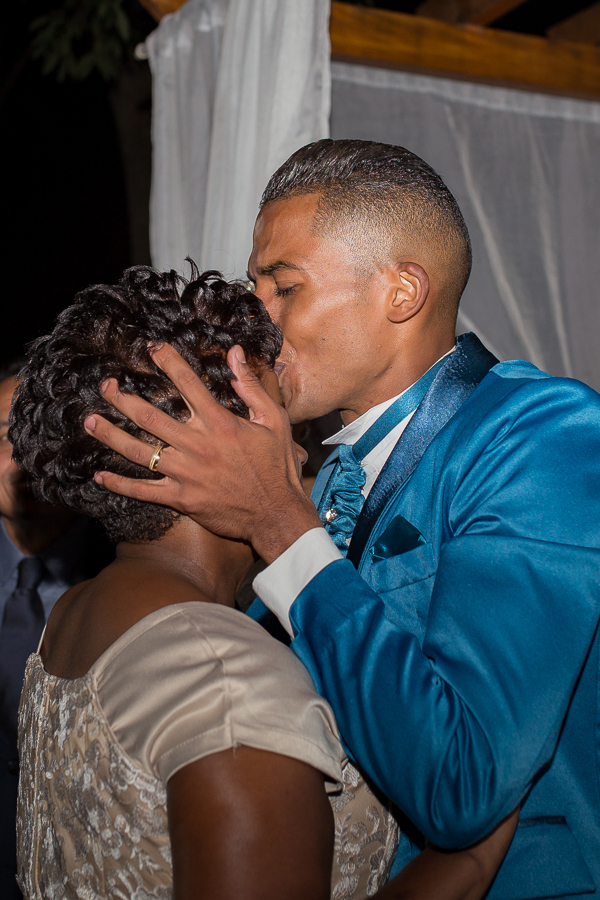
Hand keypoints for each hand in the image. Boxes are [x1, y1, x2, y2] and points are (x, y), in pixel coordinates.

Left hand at [84, 343, 321, 562]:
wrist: (277, 514)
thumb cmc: (277, 466)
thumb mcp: (274, 421)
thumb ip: (252, 386)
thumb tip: (235, 354)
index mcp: (220, 423)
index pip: (188, 384)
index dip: (168, 362)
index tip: (152, 347)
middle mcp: (197, 445)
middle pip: (150, 417)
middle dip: (123, 399)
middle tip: (105, 385)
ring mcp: (186, 474)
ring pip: (139, 452)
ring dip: (110, 435)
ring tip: (89, 421)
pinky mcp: (181, 499)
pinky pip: (143, 491)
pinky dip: (119, 484)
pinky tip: (99, 476)